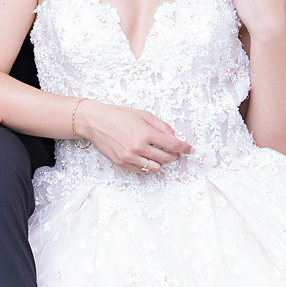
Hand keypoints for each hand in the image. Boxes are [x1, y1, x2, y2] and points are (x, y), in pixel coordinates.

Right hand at [76, 99, 191, 172]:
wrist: (95, 121)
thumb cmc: (118, 115)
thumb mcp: (142, 114)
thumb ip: (160, 125)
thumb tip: (174, 135)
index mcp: (145, 133)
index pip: (172, 144)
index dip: (184, 148)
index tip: (190, 149)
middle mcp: (138, 147)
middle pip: (166, 159)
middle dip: (174, 155)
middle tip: (174, 151)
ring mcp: (129, 157)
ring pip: (155, 168)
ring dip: (160, 162)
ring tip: (157, 153)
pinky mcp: (122, 163)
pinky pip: (142, 171)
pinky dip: (148, 166)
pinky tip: (146, 157)